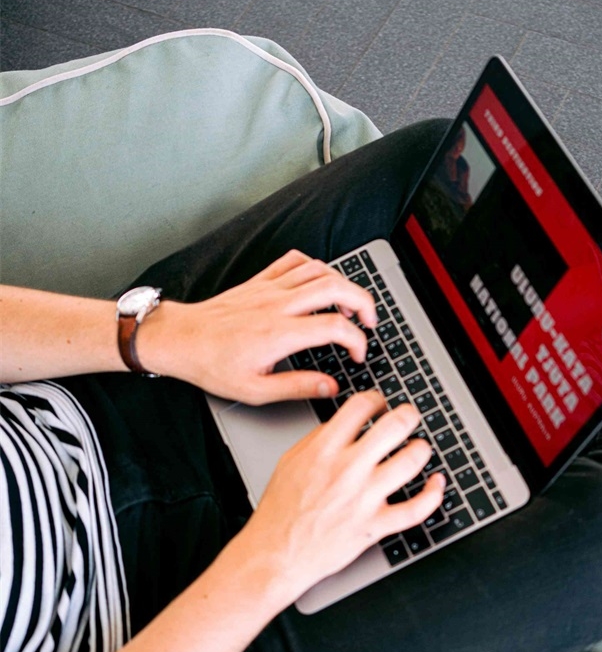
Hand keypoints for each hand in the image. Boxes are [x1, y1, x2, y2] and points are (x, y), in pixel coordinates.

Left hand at [137, 250, 377, 403]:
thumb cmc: (212, 365)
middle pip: (336, 288)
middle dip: (364, 302)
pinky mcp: (260, 281)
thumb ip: (298, 387)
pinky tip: (319, 282)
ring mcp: (269, 288)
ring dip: (344, 283)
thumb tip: (331, 387)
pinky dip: (315, 266)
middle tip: (370, 321)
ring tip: (351, 303)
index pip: (336, 327)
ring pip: (319, 270)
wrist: (181, 340)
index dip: (357, 341)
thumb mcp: (256, 390)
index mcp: (280, 334)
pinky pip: (294, 261)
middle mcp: (278, 305)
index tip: (357, 355)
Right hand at [231, 391, 445, 608]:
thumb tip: (344, 424)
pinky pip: (416, 509)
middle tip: (409, 418)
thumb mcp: (290, 461)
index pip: (361, 406)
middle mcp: (347, 470)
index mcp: (324, 449)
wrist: (276, 553)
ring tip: (420, 448)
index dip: (377, 399)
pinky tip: (436, 484)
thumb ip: (318, 439)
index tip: (380, 405)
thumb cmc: (280, 511)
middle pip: (394, 426)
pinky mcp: (374, 526)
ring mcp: (363, 498)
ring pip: (410, 462)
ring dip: (421, 450)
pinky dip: (433, 495)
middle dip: (408, 416)